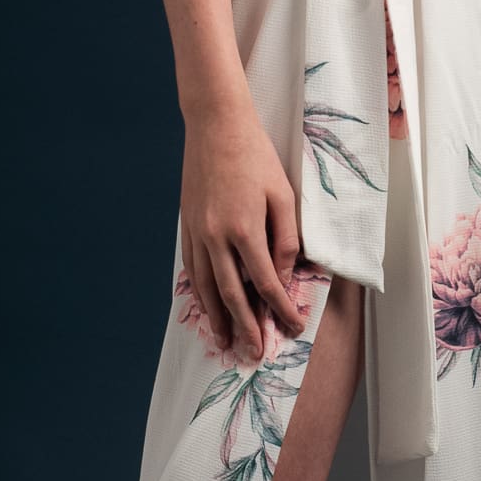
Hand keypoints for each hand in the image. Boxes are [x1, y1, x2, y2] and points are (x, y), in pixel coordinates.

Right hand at [180, 101, 309, 364]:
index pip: (266, 283)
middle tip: (254, 354)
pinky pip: (192, 268)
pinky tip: (206, 306)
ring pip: (207, 287)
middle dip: (245, 327)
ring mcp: (197, 233)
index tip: (294, 327)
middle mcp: (216, 237)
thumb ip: (285, 239)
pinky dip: (200, 292)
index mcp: (245, 229)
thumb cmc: (256, 157)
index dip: (281, 309)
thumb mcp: (283, 195)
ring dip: (217, 318)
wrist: (215, 126)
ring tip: (225, 342)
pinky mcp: (187, 226)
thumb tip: (284, 276)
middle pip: (232, 295)